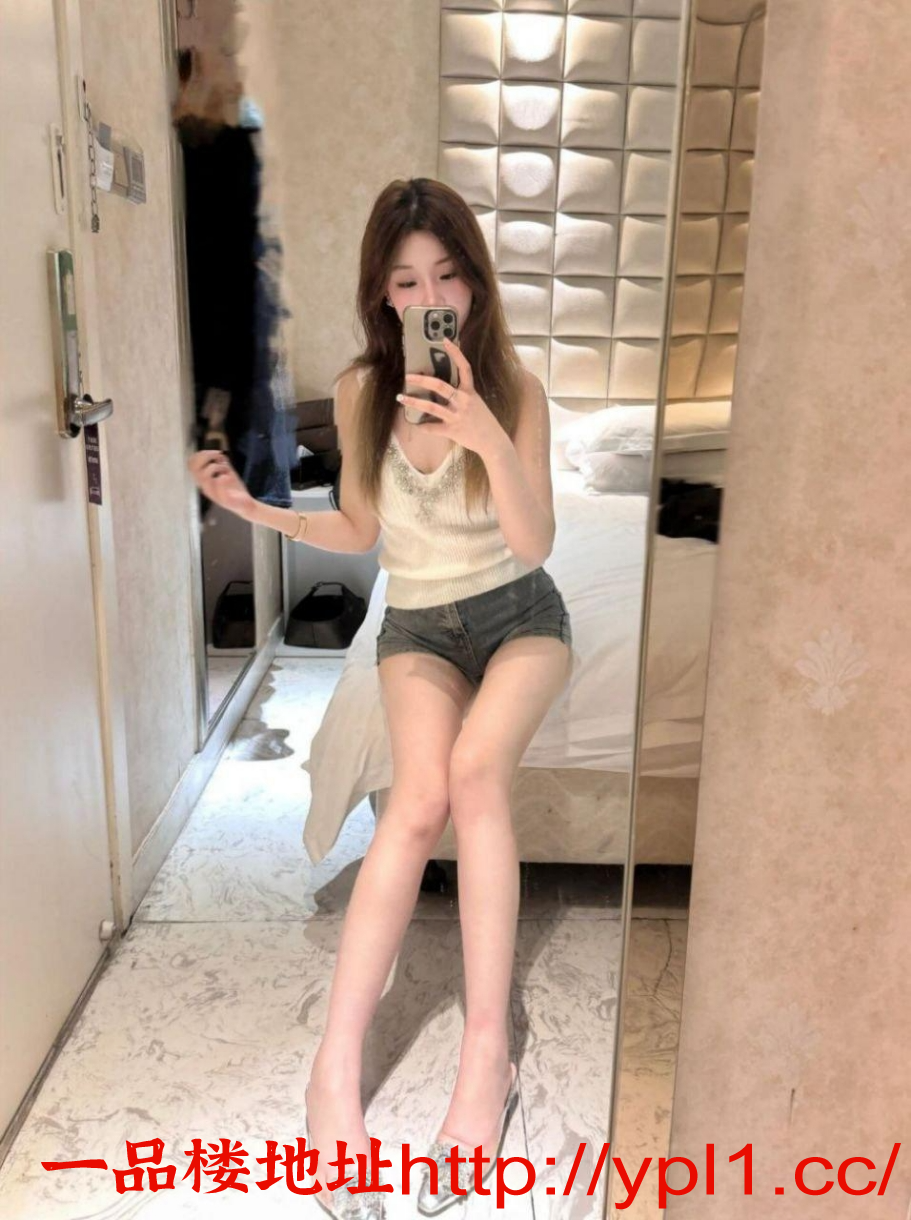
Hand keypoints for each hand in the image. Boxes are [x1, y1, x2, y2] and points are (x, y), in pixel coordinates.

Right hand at [187, 449, 255, 517]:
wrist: (245, 505)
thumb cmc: (234, 489)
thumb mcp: (227, 472)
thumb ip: (221, 463)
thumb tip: (219, 454)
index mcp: (204, 480)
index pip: (191, 464)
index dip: (201, 454)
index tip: (215, 452)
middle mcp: (205, 487)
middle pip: (195, 468)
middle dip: (206, 457)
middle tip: (219, 456)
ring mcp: (213, 494)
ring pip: (204, 476)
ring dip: (216, 467)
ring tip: (225, 469)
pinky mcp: (223, 500)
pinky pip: (218, 487)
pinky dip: (223, 477)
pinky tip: (228, 476)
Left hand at [397, 338, 507, 460]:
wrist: (492, 441)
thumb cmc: (482, 420)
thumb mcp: (475, 402)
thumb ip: (461, 394)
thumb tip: (444, 388)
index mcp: (470, 391)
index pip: (464, 367)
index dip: (455, 353)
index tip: (445, 340)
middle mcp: (463, 401)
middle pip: (440, 386)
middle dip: (422, 380)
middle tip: (408, 376)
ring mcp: (457, 416)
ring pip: (431, 407)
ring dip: (414, 402)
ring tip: (401, 398)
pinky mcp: (452, 430)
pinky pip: (433, 428)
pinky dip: (423, 427)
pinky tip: (416, 425)